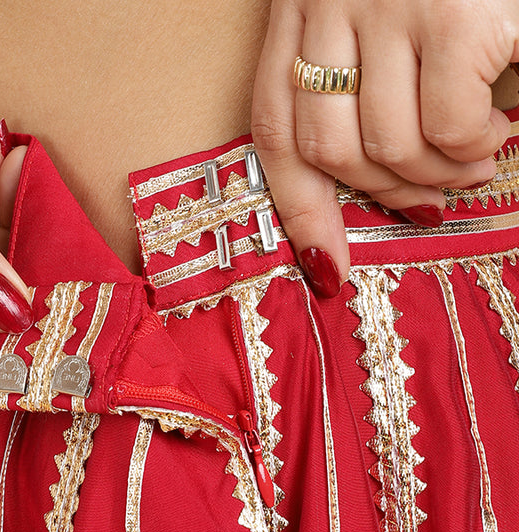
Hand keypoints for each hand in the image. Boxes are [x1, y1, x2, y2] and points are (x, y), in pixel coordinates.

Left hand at [252, 0, 518, 295]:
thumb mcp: (380, 9)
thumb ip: (358, 78)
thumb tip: (379, 186)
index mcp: (305, 1)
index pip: (275, 124)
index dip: (298, 208)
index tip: (325, 265)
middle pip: (325, 148)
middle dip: (383, 191)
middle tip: (432, 192)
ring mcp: (392, 5)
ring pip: (386, 148)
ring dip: (437, 175)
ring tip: (473, 157)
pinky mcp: (454, 17)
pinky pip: (446, 129)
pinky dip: (473, 147)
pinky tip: (496, 129)